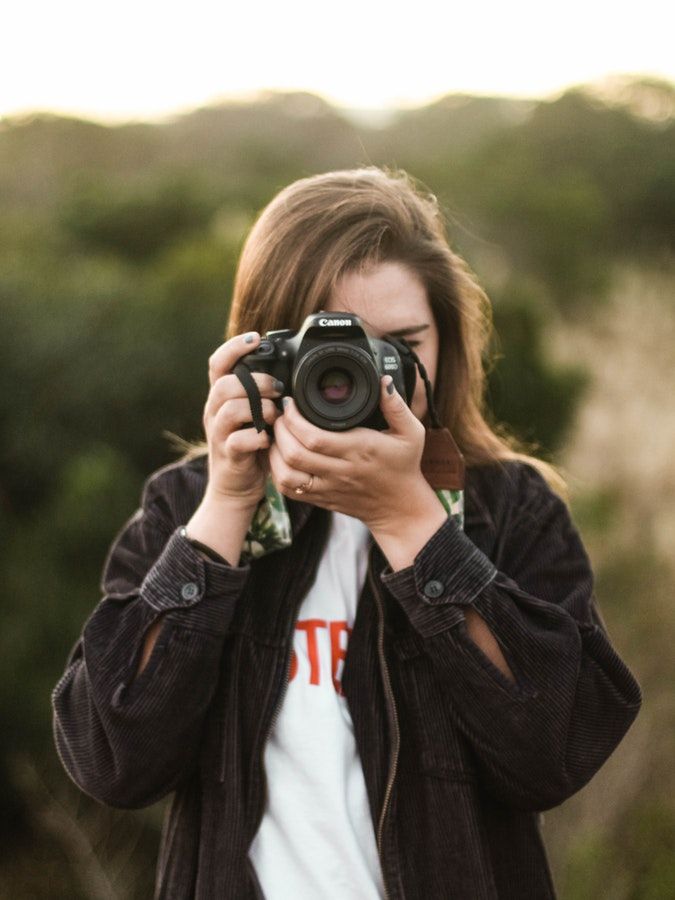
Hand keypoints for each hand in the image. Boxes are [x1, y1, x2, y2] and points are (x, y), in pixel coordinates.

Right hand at [201, 332, 283, 508]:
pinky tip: (269, 440)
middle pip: (225, 384)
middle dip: (256, 382)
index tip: (255, 338)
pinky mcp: (228, 455)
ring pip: (229, 408)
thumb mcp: (257, 415)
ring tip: (275, 417)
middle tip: (277, 390)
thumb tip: (291, 372)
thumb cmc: (252, 446)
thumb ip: (264, 394)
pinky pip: (238, 440)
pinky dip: (258, 437)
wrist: (237, 487)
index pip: (217, 363)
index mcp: (221, 397)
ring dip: (259, 409)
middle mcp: (215, 412)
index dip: (233, 347)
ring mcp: (218, 434)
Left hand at [269, 375, 436, 531]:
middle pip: (295, 453)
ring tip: (278, 434)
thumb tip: (384, 380)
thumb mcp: (411, 433)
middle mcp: (340, 471)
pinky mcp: (320, 499)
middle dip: (280, 430)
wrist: (399, 508)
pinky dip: (277, 471)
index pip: (315, 437)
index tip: (292, 403)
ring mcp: (328, 487)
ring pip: (286, 474)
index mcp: (359, 450)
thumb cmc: (404, 467)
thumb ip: (397, 406)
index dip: (295, 419)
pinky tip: (280, 455)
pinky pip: (288, 489)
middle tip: (281, 414)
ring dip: (275, 451)